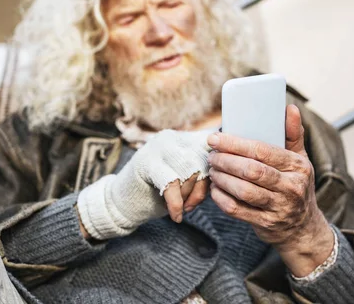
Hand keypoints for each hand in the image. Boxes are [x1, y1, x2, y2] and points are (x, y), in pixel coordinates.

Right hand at [77, 130, 210, 239]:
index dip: (218, 171)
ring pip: (190, 171)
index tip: (212, 190)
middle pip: (204, 161)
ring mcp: (158, 147)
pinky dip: (176, 203)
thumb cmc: (160, 193)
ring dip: (190, 196)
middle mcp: (172, 138)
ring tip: (184, 209)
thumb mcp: (187, 179)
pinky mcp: (146, 162)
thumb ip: (205, 171)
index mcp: (185, 138)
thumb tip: (230, 172)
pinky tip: (175, 215)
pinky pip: (172, 183)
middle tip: (193, 205)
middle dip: (203, 188)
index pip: (214, 148)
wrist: (123, 203)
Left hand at [207, 105, 333, 276]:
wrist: (302, 228)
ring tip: (213, 170)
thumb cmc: (295, 185)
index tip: (215, 138)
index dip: (235, 143)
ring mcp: (279, 208)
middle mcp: (291, 187)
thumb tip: (289, 108)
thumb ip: (292, 134)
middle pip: (252, 170)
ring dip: (222, 179)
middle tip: (211, 155)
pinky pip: (237, 210)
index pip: (263, 151)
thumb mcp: (300, 160)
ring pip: (244, 191)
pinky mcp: (266, 224)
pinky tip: (215, 189)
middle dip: (226, 160)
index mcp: (298, 166)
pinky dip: (221, 198)